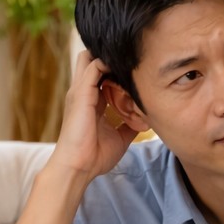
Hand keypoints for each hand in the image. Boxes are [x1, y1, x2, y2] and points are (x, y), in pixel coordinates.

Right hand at [52, 51, 140, 179]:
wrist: (78, 167)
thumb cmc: (95, 156)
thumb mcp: (120, 138)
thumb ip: (130, 125)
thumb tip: (145, 119)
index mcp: (91, 101)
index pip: (101, 75)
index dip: (117, 70)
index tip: (136, 74)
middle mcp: (84, 92)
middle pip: (91, 59)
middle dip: (109, 57)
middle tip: (132, 64)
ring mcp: (81, 90)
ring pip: (91, 57)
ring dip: (110, 58)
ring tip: (130, 63)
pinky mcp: (81, 92)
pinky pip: (95, 66)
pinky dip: (109, 63)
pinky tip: (126, 70)